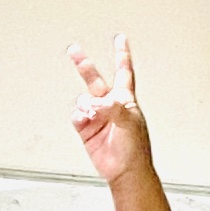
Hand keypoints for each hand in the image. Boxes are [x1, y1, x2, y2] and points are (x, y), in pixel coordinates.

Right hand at [65, 37, 151, 184]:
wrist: (125, 170)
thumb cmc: (135, 148)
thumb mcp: (129, 122)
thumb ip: (114, 108)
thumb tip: (97, 103)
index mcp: (125, 99)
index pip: (124, 71)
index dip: (122, 54)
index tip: (120, 39)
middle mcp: (110, 105)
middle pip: (94, 80)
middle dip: (84, 65)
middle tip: (74, 51)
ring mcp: (97, 117)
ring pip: (83, 100)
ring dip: (86, 106)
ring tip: (93, 115)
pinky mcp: (86, 129)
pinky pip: (77, 116)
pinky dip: (80, 117)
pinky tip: (86, 122)